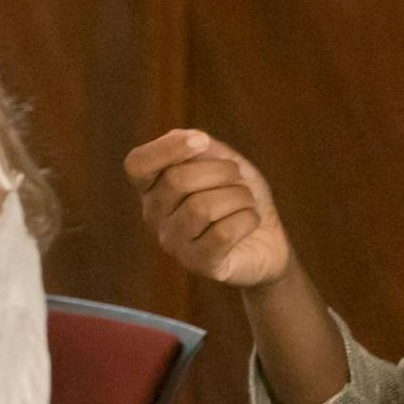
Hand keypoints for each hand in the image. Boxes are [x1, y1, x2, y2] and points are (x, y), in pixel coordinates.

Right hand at [124, 129, 291, 288]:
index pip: (137, 164)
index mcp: (153, 186)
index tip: (201, 141)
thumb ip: (202, 146)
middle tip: (239, 179)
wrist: (266, 239)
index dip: (166, 148)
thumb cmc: (237, 195)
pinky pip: (222, 233)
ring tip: (246, 202)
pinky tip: (250, 221)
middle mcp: (154, 216)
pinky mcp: (201, 264)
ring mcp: (174, 244)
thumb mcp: (222, 160)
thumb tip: (191, 139)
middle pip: (177, 180)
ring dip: (239, 197)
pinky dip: (247, 219)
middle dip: (221, 171)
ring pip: (202, 207)